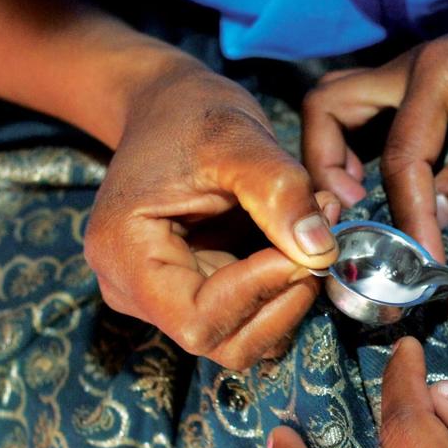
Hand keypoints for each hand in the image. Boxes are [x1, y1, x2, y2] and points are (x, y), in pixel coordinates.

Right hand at [85, 60, 339, 368]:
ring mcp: (164, 298)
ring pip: (244, 336)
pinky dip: (285, 289)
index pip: (198, 320)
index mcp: (125, 255)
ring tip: (314, 232)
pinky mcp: (196, 292)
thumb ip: (279, 192)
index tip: (305, 248)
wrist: (168, 107)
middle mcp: (135, 290)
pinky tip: (299, 242)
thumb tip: (320, 253)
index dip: (260, 293)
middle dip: (283, 299)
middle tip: (322, 242)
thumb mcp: (237, 137)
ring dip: (291, 296)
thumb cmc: (190, 115)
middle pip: (224, 340)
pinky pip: (250, 316)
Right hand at [301, 0, 447, 259]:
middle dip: (324, 164)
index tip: (419, 260)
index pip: (402, 156)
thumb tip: (434, 218)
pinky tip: (372, 183)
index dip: (407, 214)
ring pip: (339, 102)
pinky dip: (355, 145)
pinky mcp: (424, 83)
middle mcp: (413, 65)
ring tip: (352, 201)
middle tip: (347, 214)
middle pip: (331, 106)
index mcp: (441, 72)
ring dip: (331, 150)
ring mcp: (414, 70)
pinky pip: (368, 111)